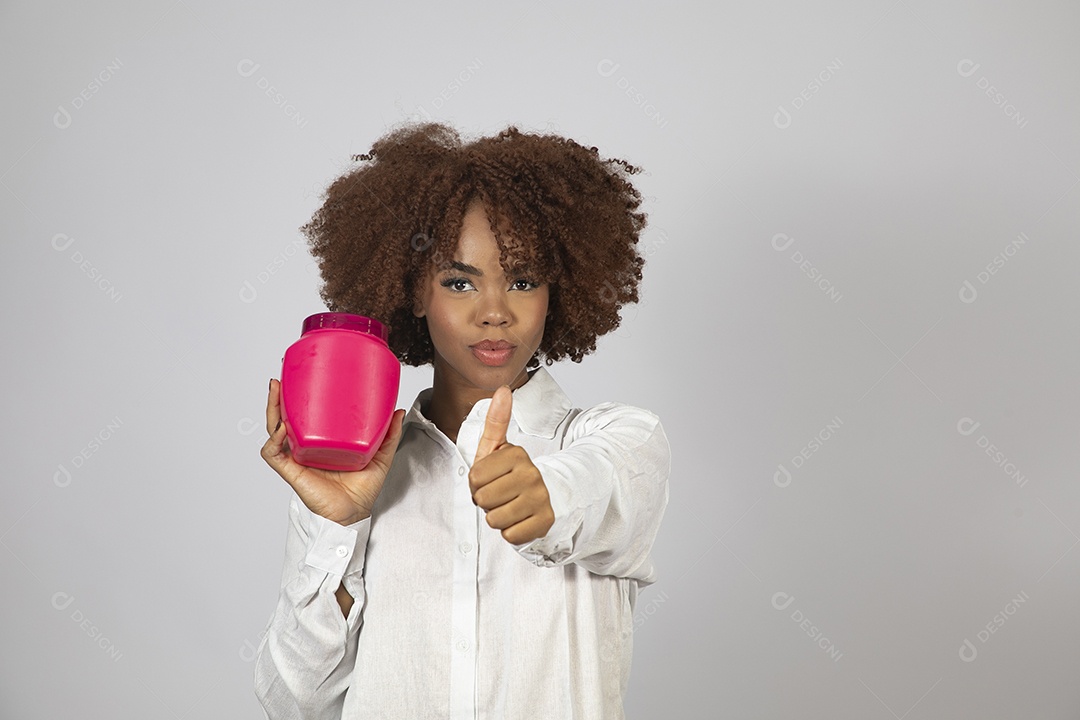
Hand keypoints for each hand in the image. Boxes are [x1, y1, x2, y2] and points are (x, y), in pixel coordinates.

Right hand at [261, 378, 405, 525]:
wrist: (354, 514)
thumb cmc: (362, 489)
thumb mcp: (380, 456)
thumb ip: (389, 435)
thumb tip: (398, 410)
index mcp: (321, 441)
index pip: (305, 415)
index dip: (297, 398)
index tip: (299, 377)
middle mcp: (305, 447)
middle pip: (284, 418)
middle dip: (277, 398)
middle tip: (280, 379)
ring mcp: (296, 457)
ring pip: (273, 430)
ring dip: (271, 410)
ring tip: (275, 391)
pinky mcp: (292, 471)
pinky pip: (274, 454)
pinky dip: (274, 440)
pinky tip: (281, 429)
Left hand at [469, 386, 554, 544]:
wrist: (545, 496)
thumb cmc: (512, 473)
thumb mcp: (499, 448)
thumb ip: (496, 421)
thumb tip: (502, 389)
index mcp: (517, 455)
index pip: (474, 478)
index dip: (477, 482)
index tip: (493, 478)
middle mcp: (532, 475)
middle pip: (483, 499)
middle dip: (486, 501)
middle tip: (501, 494)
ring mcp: (541, 499)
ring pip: (494, 519)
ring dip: (497, 517)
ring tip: (510, 505)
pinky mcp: (545, 522)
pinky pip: (509, 535)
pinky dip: (511, 531)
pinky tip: (521, 518)